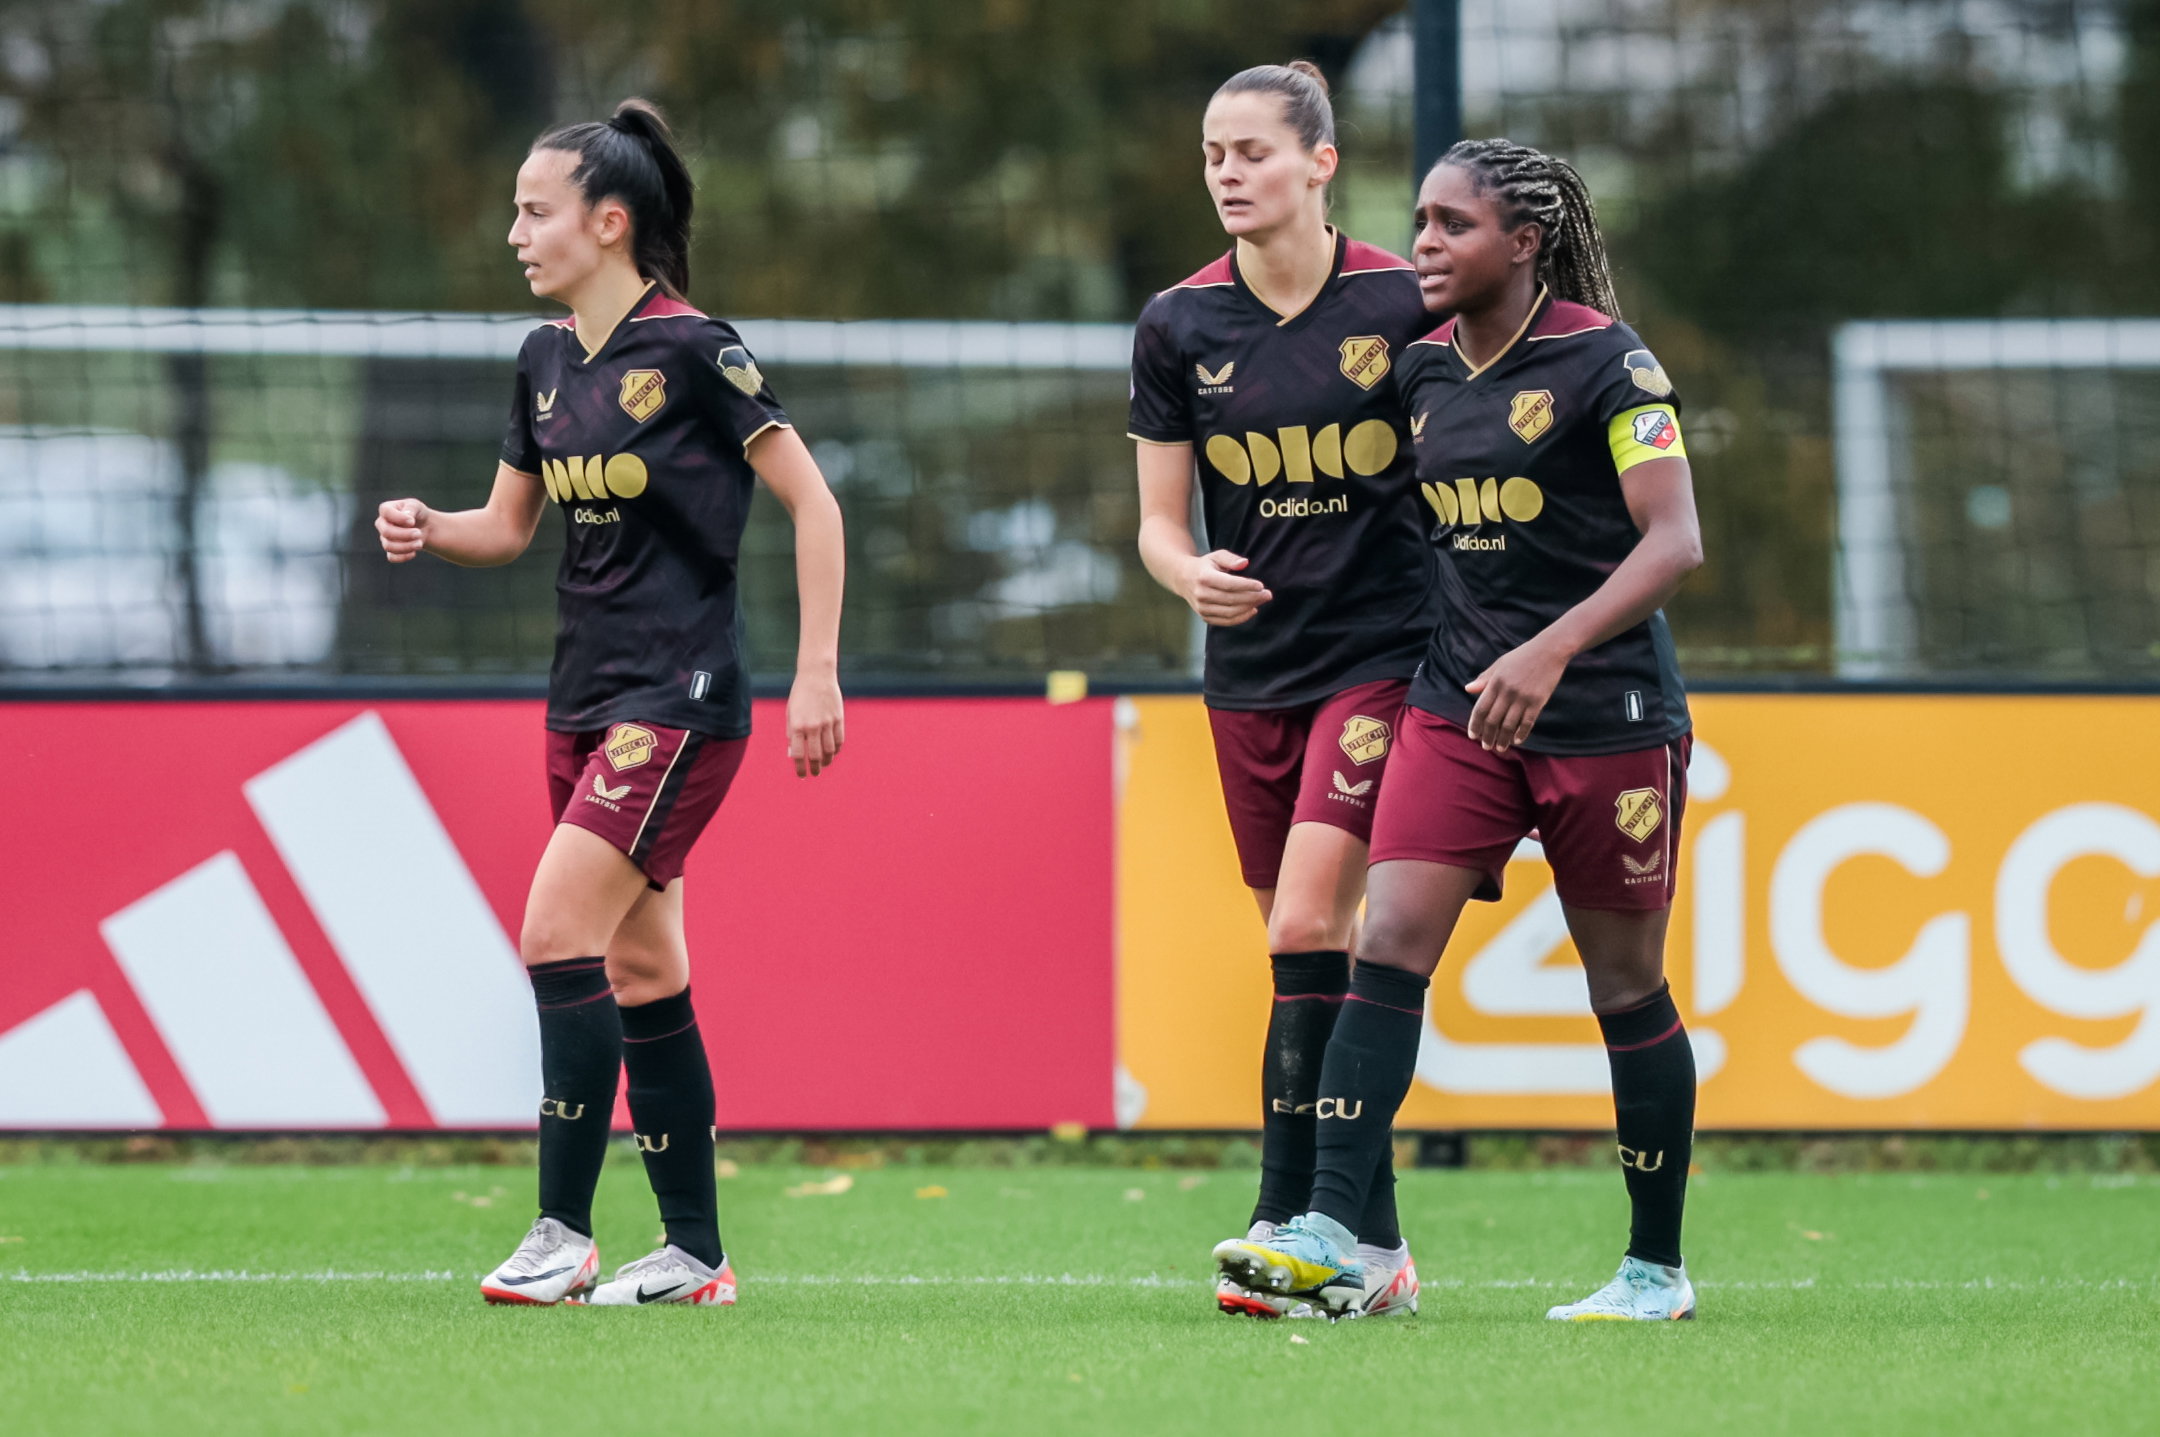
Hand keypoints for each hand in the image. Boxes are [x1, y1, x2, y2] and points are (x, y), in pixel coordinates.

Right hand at [376, 499, 429, 562]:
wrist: (424, 526)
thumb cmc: (417, 513)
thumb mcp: (416, 506)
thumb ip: (410, 508)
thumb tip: (407, 516)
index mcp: (386, 509)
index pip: (386, 512)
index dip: (398, 518)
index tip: (412, 521)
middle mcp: (382, 524)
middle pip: (386, 532)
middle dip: (404, 534)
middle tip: (418, 533)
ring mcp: (384, 538)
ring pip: (389, 546)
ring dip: (406, 546)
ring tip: (420, 543)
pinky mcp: (390, 550)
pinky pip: (392, 557)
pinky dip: (403, 557)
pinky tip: (414, 553)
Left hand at [787, 671, 843, 777]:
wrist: (816, 675)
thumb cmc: (800, 695)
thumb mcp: (791, 713)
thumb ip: (791, 734)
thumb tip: (794, 754)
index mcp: (797, 726)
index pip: (798, 755)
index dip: (800, 768)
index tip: (802, 775)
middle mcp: (812, 726)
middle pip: (815, 756)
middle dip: (815, 768)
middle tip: (815, 773)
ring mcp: (827, 723)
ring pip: (829, 751)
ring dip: (827, 761)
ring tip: (824, 764)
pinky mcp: (838, 719)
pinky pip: (839, 740)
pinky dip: (836, 749)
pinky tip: (832, 752)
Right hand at [1184, 550, 1271, 626]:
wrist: (1183, 579)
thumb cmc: (1205, 566)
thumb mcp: (1216, 556)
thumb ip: (1231, 558)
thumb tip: (1245, 563)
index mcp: (1204, 577)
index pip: (1229, 584)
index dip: (1247, 586)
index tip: (1261, 586)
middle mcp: (1201, 594)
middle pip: (1232, 600)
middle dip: (1252, 598)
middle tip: (1268, 595)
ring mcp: (1202, 608)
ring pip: (1230, 612)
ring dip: (1249, 608)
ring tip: (1261, 601)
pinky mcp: (1204, 616)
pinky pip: (1225, 621)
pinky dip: (1241, 618)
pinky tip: (1252, 610)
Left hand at [1464, 635, 1571, 752]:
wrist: (1549, 650)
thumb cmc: (1522, 656)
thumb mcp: (1500, 664)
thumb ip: (1484, 678)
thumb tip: (1468, 689)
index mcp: (1495, 682)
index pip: (1480, 709)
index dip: (1475, 725)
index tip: (1473, 736)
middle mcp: (1507, 691)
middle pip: (1493, 720)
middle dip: (1488, 736)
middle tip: (1486, 747)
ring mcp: (1523, 697)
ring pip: (1509, 725)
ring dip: (1503, 739)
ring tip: (1500, 748)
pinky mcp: (1538, 701)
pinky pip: (1527, 723)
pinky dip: (1521, 734)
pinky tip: (1517, 740)